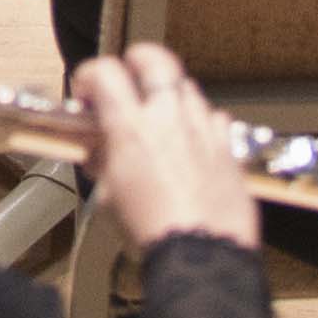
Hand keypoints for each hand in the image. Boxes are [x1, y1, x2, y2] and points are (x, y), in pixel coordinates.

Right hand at [76, 41, 263, 249]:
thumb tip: (99, 154)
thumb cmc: (153, 234)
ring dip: (170, 94)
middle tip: (130, 73)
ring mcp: (203, 130)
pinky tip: (194, 140)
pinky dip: (202, 121)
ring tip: (161, 114)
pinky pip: (215, 118)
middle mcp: (169, 119)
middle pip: (156, 59)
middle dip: (138, 59)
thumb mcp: (109, 200)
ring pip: (187, 87)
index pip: (106, 72)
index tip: (88, 89)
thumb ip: (104, 166)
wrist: (202, 258)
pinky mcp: (229, 149)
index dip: (90, 75)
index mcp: (131, 129)